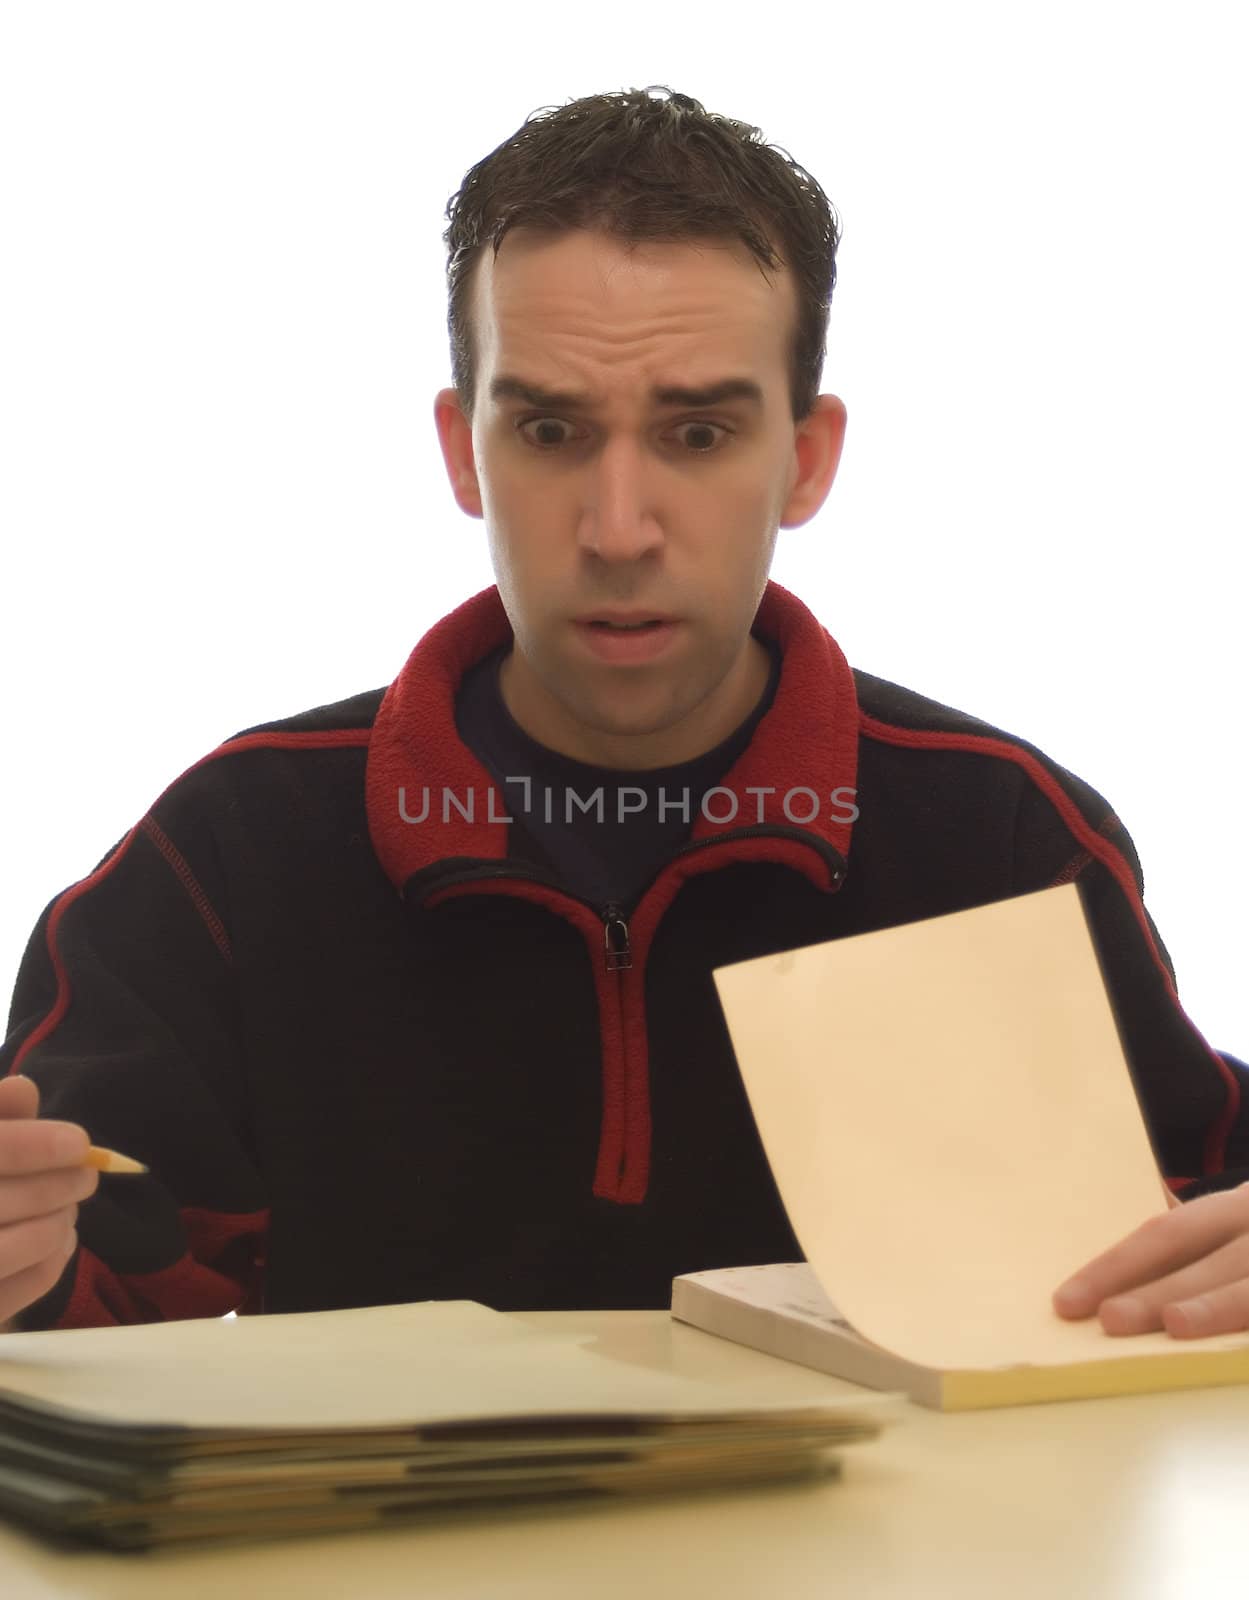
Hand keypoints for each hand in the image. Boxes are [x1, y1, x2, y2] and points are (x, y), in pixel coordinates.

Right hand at [0, 1074, 97, 1325]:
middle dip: (60, 1185)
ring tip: (68, 1208)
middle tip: (88, 1176)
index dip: (35, 1145)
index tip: (81, 1143)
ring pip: (20, 1246)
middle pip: (5, 1200)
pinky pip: (22, 1288)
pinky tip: (58, 1240)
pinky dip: (53, 1260)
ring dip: (58, 1222)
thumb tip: (23, 1090)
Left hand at [1053, 1183, 1248, 1338]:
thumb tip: (1114, 1297)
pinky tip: (1226, 1356)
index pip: (1165, 1234)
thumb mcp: (1234, 1229)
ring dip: (1217, 1308)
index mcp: (1236, 1208)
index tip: (1069, 1302)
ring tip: (1176, 1326)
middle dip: (1159, 1290)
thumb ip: (1192, 1254)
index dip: (1116, 1266)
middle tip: (1111, 1318)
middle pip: (1209, 1261)